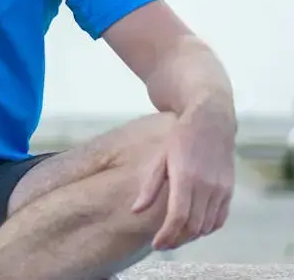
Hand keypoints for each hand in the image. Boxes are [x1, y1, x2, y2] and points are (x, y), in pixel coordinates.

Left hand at [131, 109, 234, 249]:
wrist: (211, 122)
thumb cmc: (180, 138)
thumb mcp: (160, 158)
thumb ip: (149, 187)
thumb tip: (136, 210)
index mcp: (186, 177)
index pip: (177, 217)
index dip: (166, 235)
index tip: (156, 244)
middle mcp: (206, 186)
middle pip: (193, 226)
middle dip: (176, 240)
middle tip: (163, 244)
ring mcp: (221, 189)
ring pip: (207, 226)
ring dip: (191, 236)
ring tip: (175, 237)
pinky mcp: (229, 190)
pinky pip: (220, 219)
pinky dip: (207, 229)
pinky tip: (194, 229)